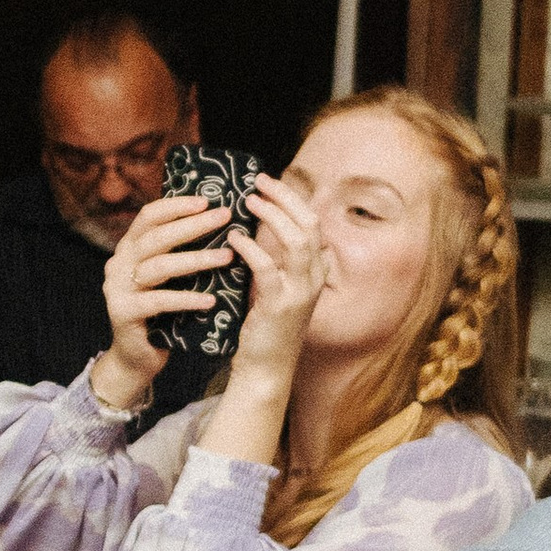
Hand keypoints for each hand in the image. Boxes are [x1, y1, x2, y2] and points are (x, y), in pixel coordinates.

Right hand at [92, 195, 237, 411]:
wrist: (137, 358)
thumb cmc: (161, 313)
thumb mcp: (169, 277)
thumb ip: (180, 252)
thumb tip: (220, 222)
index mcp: (129, 248)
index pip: (149, 216)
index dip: (176, 206)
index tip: (207, 200)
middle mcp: (118, 264)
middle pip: (156, 237)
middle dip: (192, 225)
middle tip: (224, 218)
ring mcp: (118, 289)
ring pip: (158, 267)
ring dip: (196, 260)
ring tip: (226, 257)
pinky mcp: (123, 313)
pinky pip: (158, 302)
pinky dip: (186, 299)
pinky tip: (210, 300)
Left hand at [226, 172, 330, 388]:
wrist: (265, 369)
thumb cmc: (264, 327)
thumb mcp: (274, 288)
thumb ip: (272, 261)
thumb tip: (252, 229)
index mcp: (315, 271)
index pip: (312, 223)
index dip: (293, 199)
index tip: (268, 182)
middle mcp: (315, 278)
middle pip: (310, 224)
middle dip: (286, 198)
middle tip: (260, 181)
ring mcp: (300, 293)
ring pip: (297, 241)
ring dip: (273, 216)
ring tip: (249, 201)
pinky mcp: (280, 307)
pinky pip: (269, 268)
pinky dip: (252, 249)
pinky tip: (235, 239)